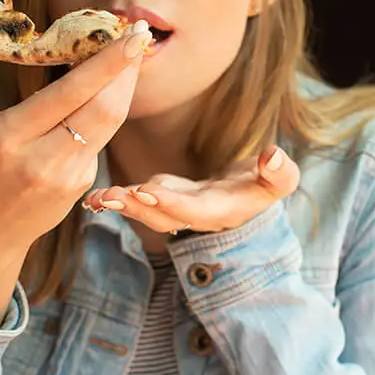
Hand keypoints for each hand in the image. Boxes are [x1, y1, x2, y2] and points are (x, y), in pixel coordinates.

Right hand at [0, 0, 150, 322]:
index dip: (107, 63)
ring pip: (112, 122)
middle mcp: (43, 160)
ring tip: (132, 52)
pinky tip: (109, 87)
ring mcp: (69, 177)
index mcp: (9, 138)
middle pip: (104, 108)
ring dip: (126, 85)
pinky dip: (107, 108)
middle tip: (140, 32)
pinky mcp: (85, 185)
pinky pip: (101, 138)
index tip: (130, 33)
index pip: (70, 93)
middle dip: (128, 68)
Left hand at [82, 146, 300, 235]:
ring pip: (147, 212)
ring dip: (122, 205)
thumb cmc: (268, 182)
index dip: (172, 203)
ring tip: (97, 198)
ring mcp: (178, 208)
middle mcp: (196, 215)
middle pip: (163, 218)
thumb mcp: (282, 179)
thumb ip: (281, 172)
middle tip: (110, 197)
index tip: (148, 190)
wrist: (252, 193)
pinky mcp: (165, 198)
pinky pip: (139, 201)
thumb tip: (274, 156)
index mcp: (223, 211)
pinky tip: (92, 197)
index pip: (195, 210)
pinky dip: (117, 200)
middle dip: (137, 208)